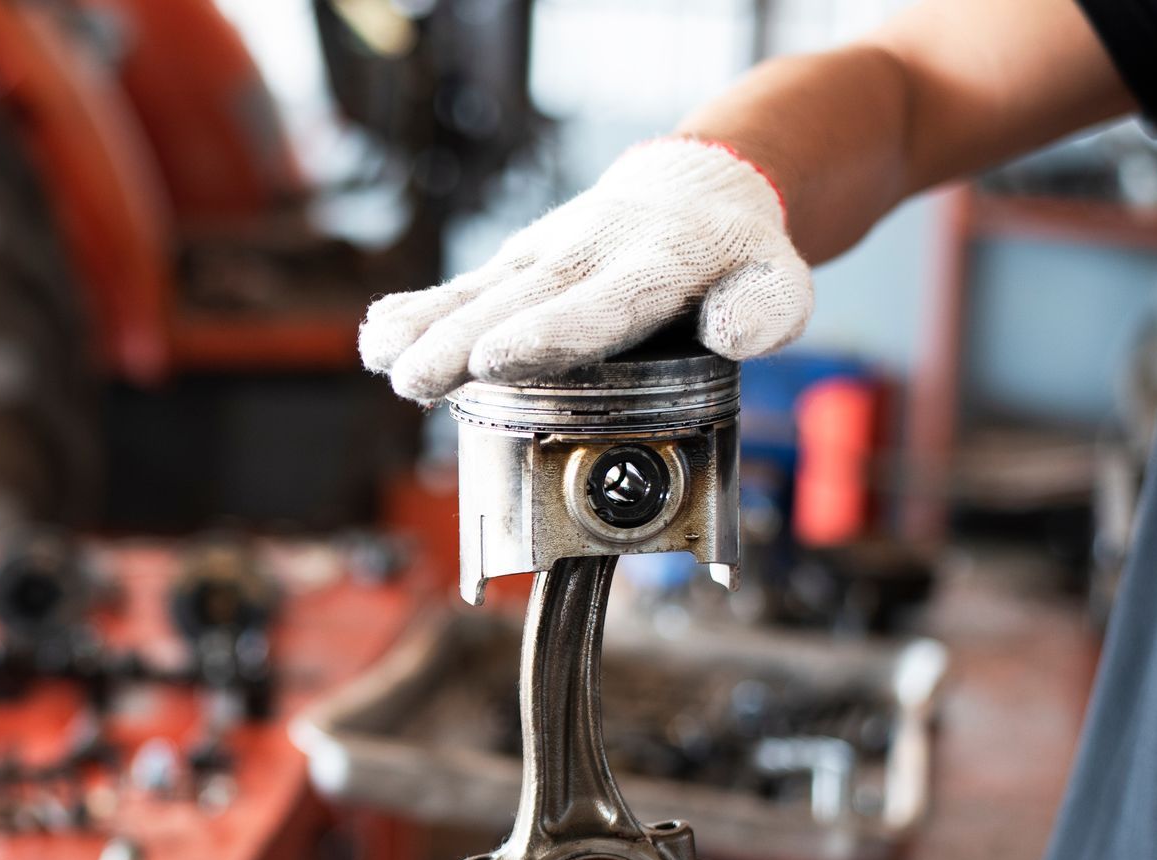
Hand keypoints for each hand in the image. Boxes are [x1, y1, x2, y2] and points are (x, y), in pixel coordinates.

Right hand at [360, 138, 811, 402]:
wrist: (696, 187)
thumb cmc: (735, 254)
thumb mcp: (780, 279)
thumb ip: (768, 309)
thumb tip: (733, 334)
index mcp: (657, 266)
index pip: (601, 304)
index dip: (549, 334)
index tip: (498, 359)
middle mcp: (592, 254)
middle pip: (523, 302)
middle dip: (465, 341)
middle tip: (420, 376)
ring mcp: (549, 255)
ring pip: (484, 292)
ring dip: (429, 327)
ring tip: (384, 359)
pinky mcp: (520, 262)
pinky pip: (466, 286)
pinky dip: (420, 308)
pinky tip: (376, 336)